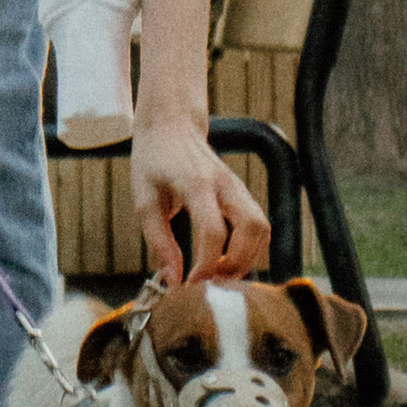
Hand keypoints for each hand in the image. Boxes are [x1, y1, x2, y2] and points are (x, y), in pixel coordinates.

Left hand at [131, 109, 268, 283]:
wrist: (171, 125)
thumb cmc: (154, 161)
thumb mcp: (144, 199)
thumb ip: (159, 240)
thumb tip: (174, 278)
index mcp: (196, 184)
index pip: (213, 231)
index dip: (207, 263)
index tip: (192, 282)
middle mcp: (225, 184)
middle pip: (252, 228)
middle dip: (238, 263)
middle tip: (213, 280)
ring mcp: (237, 186)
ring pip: (262, 227)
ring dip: (248, 257)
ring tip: (221, 272)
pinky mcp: (241, 192)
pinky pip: (258, 223)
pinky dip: (250, 247)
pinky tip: (227, 258)